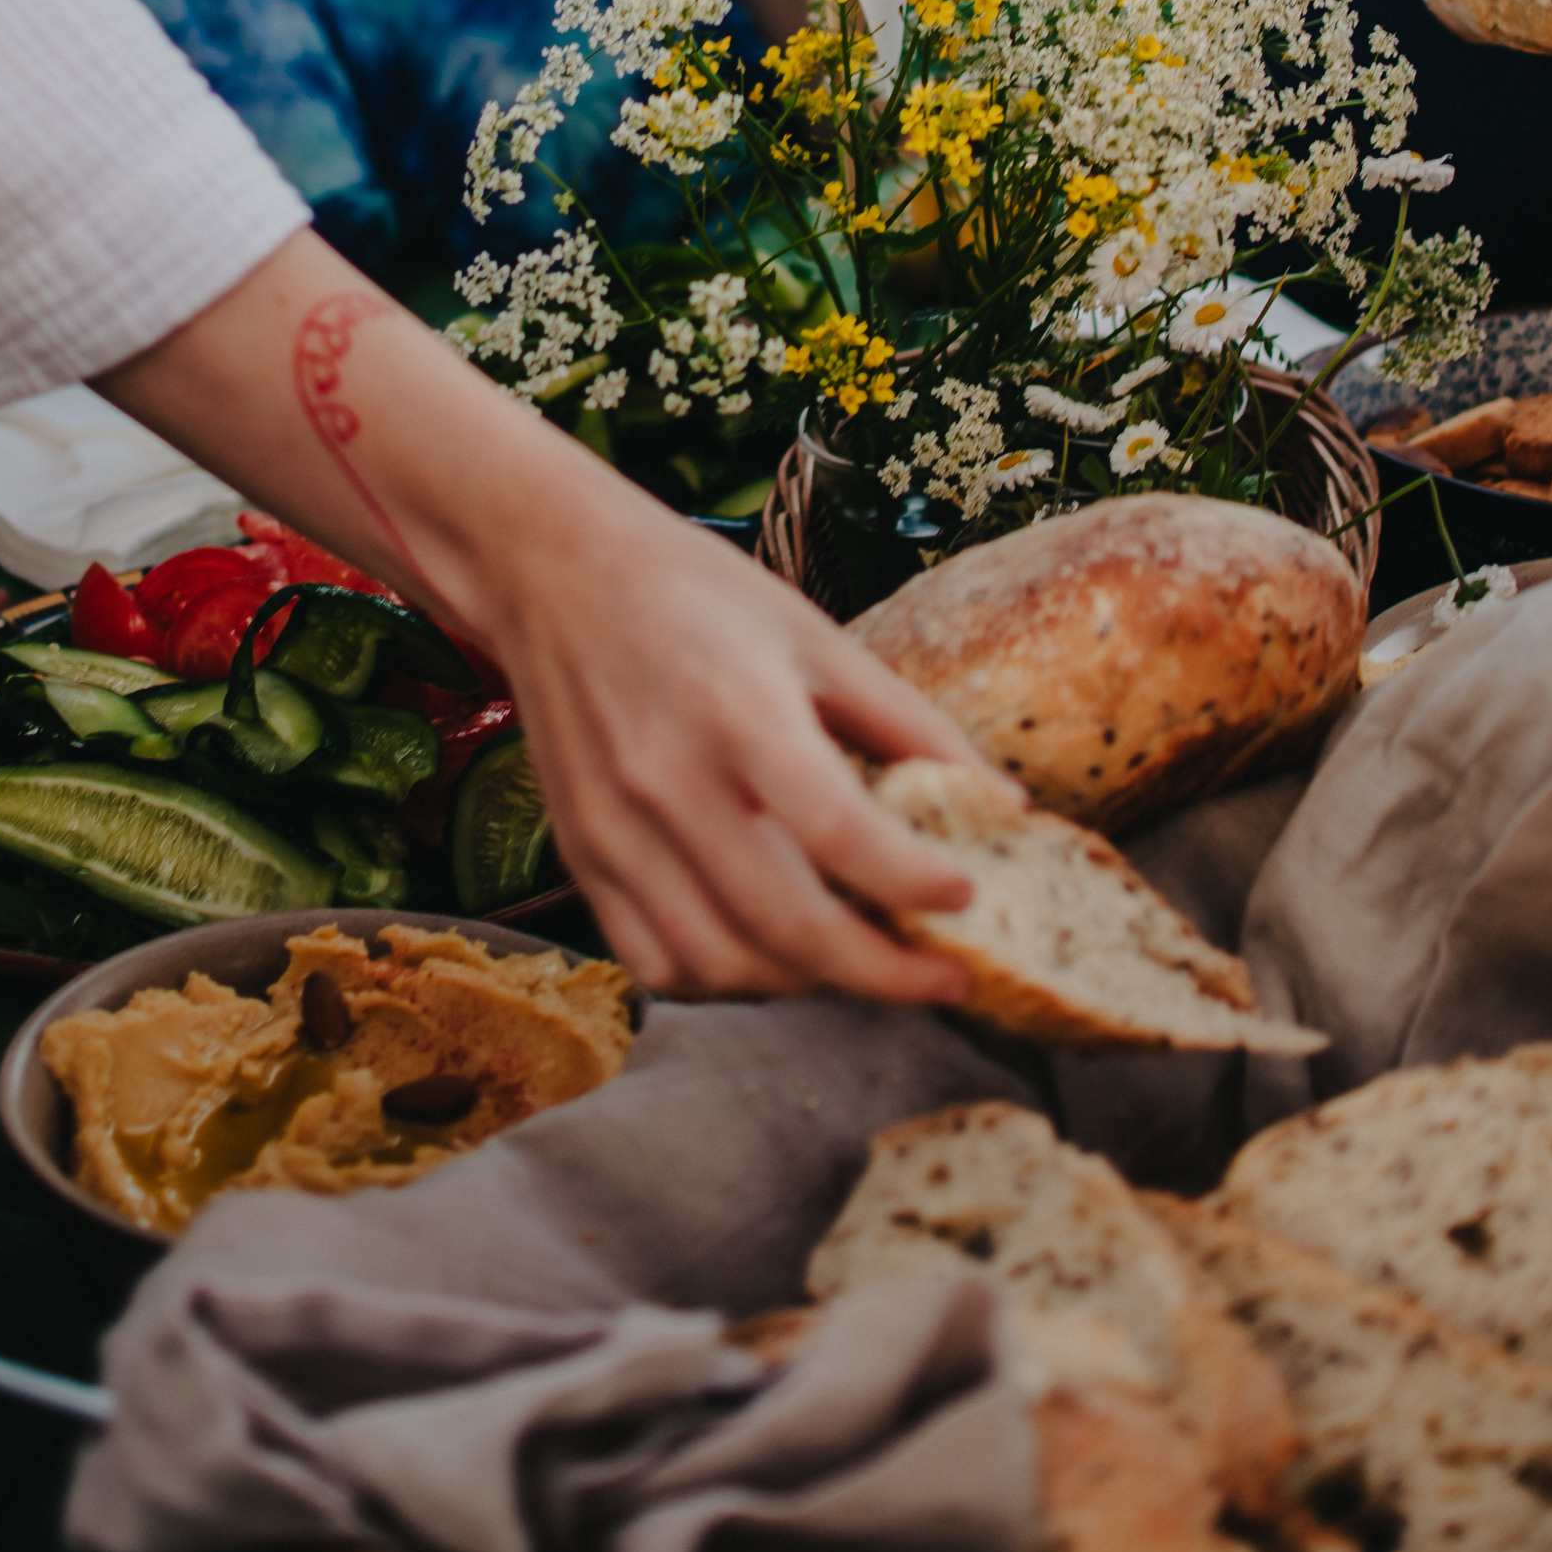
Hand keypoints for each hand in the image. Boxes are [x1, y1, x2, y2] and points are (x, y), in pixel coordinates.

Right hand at [478, 481, 1023, 1001]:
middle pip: (786, 926)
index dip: (913, 880)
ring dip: (806, 983)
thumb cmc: (692, 592)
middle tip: (942, 976)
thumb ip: (906, 723)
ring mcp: (615, 830)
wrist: (550, 568)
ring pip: (723, 964)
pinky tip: (769, 950)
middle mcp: (668, 782)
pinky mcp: (582, 856)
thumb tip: (1001, 803)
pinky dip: (724, 978)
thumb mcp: (814, 634)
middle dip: (882, 974)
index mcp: (740, 711)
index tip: (968, 897)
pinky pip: (658, 962)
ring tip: (859, 957)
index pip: (838, 831)